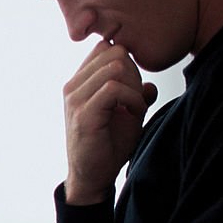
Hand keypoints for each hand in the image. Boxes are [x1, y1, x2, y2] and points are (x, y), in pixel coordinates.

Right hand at [63, 41, 157, 204]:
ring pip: (116, 67)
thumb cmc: (107, 144)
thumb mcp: (126, 113)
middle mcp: (73, 86)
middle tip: (137, 98)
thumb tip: (149, 85)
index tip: (133, 87)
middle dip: (135, 73)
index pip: (106, 48)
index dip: (128, 62)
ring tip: (135, 107)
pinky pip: (114, 88)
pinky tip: (134, 113)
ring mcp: (75, 98)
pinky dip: (132, 99)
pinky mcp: (83, 113)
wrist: (92, 175)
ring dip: (135, 87)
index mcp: (79, 82)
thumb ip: (134, 94)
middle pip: (114, 53)